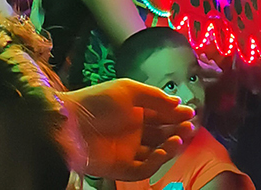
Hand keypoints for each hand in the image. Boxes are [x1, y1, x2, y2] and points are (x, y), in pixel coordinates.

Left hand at [63, 78, 196, 178]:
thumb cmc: (98, 101)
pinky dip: (155, 162)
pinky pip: (142, 170)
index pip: (161, 115)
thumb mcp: (129, 90)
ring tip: (180, 137)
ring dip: (170, 146)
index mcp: (135, 112)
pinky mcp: (119, 169)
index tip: (190, 112)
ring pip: (155, 153)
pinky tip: (163, 150)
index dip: (176, 114)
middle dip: (177, 130)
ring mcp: (127, 151)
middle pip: (162, 134)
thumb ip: (155, 97)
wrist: (70, 123)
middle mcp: (134, 132)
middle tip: (189, 126)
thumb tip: (178, 102)